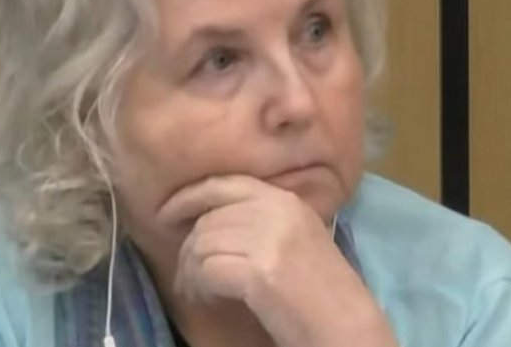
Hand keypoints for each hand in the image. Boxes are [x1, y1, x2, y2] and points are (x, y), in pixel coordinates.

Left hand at [158, 175, 397, 346]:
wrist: (345, 325)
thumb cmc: (320, 290)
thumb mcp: (294, 238)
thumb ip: (258, 221)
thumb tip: (206, 225)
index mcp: (285, 200)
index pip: (224, 185)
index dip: (189, 196)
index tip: (165, 213)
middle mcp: (276, 211)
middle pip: (208, 220)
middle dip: (188, 250)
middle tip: (186, 278)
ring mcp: (269, 238)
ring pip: (202, 245)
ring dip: (191, 273)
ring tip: (197, 293)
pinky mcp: (260, 269)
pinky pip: (206, 270)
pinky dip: (199, 287)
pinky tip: (207, 300)